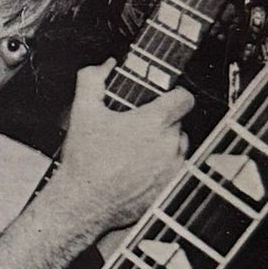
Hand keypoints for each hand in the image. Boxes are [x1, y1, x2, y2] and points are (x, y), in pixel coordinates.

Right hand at [49, 62, 192, 247]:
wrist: (84, 203)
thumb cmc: (85, 159)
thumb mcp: (83, 112)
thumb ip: (92, 79)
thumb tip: (106, 65)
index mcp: (153, 122)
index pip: (184, 98)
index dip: (175, 95)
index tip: (165, 99)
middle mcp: (170, 144)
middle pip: (179, 124)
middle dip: (162, 124)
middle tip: (137, 129)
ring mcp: (173, 169)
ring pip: (179, 148)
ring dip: (165, 146)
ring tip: (136, 152)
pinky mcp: (171, 188)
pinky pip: (176, 171)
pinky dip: (163, 168)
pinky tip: (139, 172)